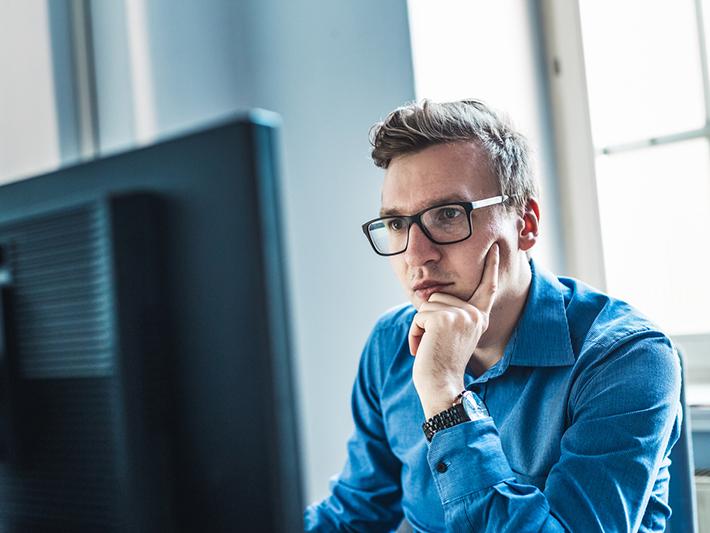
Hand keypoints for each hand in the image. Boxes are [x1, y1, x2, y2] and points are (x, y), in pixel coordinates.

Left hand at [409, 243, 498, 418]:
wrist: (442, 386)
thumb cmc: (442, 365)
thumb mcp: (452, 336)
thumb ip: (451, 316)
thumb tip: (432, 296)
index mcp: (479, 317)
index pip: (487, 287)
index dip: (491, 267)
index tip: (495, 249)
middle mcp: (474, 314)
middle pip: (439, 296)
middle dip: (429, 320)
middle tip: (437, 345)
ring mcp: (461, 315)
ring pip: (427, 305)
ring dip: (421, 327)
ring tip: (432, 347)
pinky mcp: (443, 319)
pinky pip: (418, 316)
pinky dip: (414, 334)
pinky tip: (423, 350)